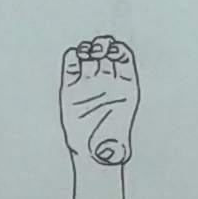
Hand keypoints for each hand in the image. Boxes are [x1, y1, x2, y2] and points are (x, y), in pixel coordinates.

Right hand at [58, 35, 139, 198]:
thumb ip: (124, 96)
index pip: (122, 55)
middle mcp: (106, 81)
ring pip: (87, 56)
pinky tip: (76, 58)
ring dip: (87, 49)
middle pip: (105, 52)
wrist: (92, 152)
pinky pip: (70, 66)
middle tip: (99, 51)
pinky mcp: (70, 89)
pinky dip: (72, 58)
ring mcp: (88, 84)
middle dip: (102, 46)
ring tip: (87, 52)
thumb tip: (123, 75)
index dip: (118, 48)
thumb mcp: (127, 112)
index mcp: (124, 83)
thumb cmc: (112, 138)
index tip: (113, 52)